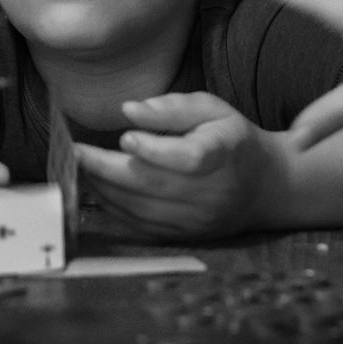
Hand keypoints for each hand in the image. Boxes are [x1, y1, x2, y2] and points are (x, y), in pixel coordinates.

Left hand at [75, 92, 286, 239]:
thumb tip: (128, 110)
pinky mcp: (186, 236)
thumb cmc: (233, 140)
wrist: (267, 187)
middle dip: (107, 169)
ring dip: (104, 189)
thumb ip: (172, 107)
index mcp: (223, 154)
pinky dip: (114, 209)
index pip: (188, 158)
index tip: (124, 138)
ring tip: (80, 168)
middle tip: (76, 153)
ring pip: (142, 209)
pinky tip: (98, 189)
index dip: (154, 151)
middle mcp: (212, 193)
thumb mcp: (212, 109)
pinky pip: (142, 227)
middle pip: (154, 185)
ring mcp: (198, 220)